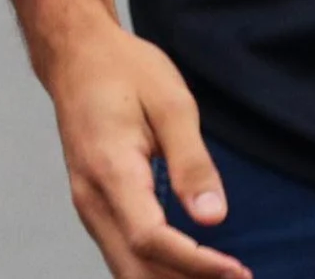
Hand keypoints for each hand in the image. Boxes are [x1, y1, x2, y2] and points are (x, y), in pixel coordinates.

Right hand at [40, 21, 245, 278]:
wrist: (76, 56)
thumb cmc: (124, 71)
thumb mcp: (172, 103)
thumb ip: (192, 163)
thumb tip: (213, 217)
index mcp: (111, 170)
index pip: (150, 239)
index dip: (196, 263)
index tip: (237, 270)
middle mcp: (92, 199)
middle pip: (135, 268)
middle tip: (237, 278)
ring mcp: (88, 206)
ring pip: (126, 268)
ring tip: (221, 275)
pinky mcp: (95, 206)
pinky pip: (122, 253)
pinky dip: (156, 268)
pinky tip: (190, 266)